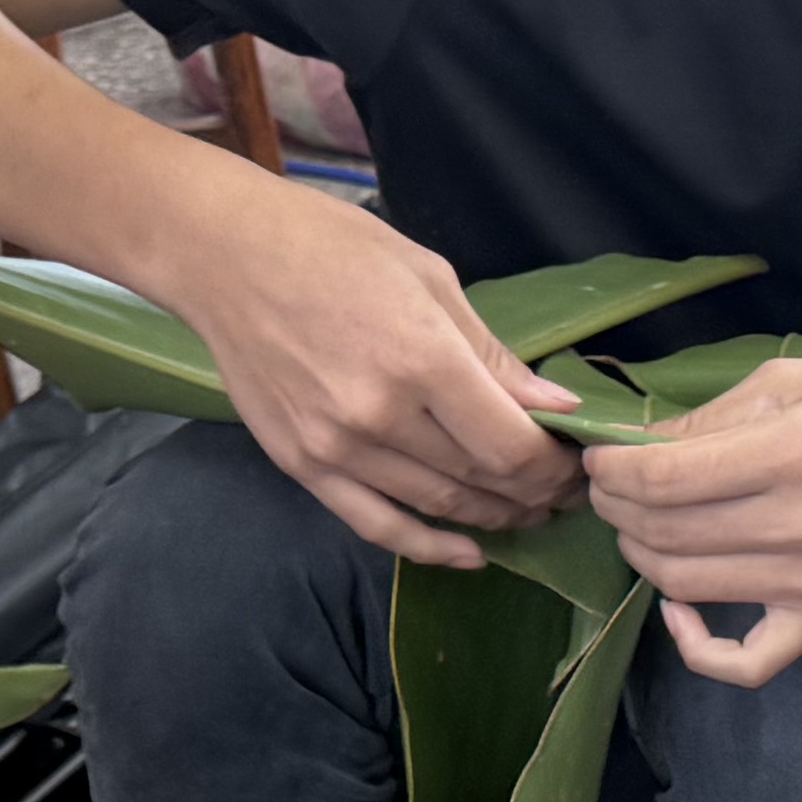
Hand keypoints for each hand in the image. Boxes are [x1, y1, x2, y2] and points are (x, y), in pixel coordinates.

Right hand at [168, 176, 581, 565]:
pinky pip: (376, 525)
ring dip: (492, 517)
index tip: (574, 461)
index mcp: (423, 360)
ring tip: (526, 511)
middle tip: (563, 490)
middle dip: (534, 492)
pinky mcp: (303, 465)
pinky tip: (468, 553)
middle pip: (481, 481)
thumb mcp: (431, 280)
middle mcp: (381, 416)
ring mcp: (337, 448)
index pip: (511, 446)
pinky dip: (428, 546)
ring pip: (437, 506)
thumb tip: (555, 408)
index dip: (554, 467)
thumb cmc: (334, 248)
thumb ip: (493, 355)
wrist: (226, 256)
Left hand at [582, 359, 801, 684]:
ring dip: (642, 554)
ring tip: (642, 522)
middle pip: (664, 533)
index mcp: (798, 452)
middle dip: (617, 507)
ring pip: (685, 587)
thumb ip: (712, 417)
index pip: (665, 478)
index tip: (602, 457)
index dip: (612, 470)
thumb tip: (637, 447)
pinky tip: (680, 607)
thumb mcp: (799, 380)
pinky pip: (745, 662)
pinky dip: (696, 644)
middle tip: (614, 485)